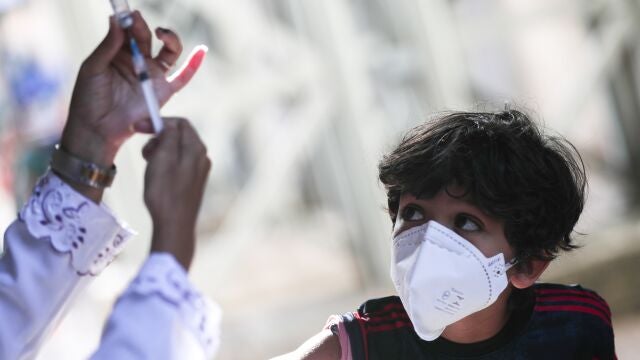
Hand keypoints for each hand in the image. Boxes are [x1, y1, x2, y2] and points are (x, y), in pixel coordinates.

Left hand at [61, 11, 205, 167]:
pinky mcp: (164, 92)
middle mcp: (138, 62)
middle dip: (142, 28)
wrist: (97, 129)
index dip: (129, 21)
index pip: (128, 31)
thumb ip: (107, 45)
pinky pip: (183, 76)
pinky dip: (194, 64)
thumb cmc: (89, 99)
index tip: (127, 14)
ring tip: (162, 33)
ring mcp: (152, 76)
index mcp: (119, 53)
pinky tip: (201, 51)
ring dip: (169, 38)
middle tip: (135, 20)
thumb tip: (116, 19)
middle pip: (147, 38)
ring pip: (168, 52)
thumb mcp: (93, 68)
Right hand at [142, 118, 210, 269]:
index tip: (140, 128)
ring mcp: (199, 171)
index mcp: (197, 149)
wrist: (174, 225)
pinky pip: (178, 164)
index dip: (159, 122)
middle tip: (145, 153)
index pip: (180, 123)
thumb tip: (171, 125)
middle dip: (158, 138)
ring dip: (160, 152)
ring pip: (177, 150)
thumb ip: (169, 136)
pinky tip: (156, 176)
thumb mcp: (163, 158)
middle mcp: (202, 157)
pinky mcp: (193, 182)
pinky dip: (165, 163)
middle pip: (179, 136)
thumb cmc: (165, 192)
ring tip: (148, 165)